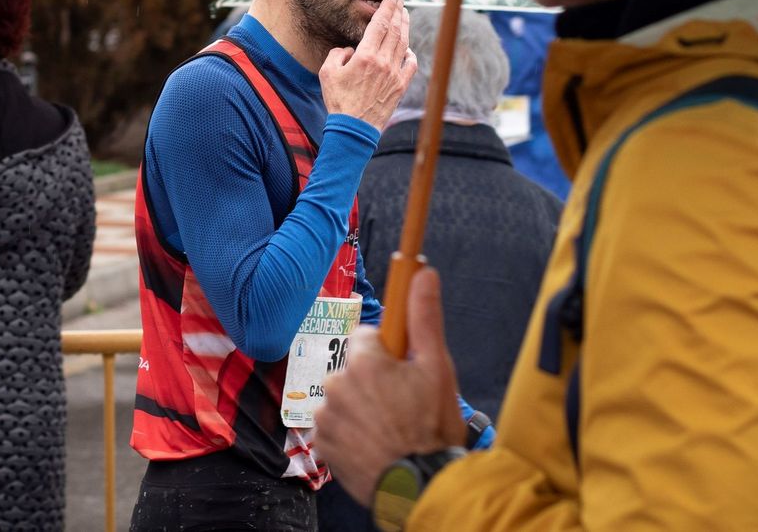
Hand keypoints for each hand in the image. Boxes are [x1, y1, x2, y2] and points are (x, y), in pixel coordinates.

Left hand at [316, 266, 463, 505]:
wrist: (419, 486)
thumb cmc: (431, 428)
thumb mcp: (437, 368)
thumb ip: (424, 317)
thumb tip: (423, 272)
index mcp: (364, 360)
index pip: (368, 339)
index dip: (388, 356)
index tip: (402, 373)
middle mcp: (338, 383)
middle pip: (354, 368)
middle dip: (373, 381)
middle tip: (401, 405)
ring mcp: (326, 415)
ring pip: (343, 397)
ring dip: (360, 408)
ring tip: (388, 428)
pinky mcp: (321, 442)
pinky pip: (332, 425)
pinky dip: (348, 432)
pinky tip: (372, 443)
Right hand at [319, 0, 417, 129]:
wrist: (354, 128)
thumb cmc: (338, 101)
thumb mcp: (327, 73)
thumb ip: (337, 54)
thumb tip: (348, 50)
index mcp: (365, 56)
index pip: (379, 24)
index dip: (387, 7)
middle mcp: (383, 62)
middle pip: (395, 30)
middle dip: (399, 11)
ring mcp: (395, 74)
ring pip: (403, 44)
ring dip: (405, 27)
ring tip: (405, 15)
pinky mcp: (400, 87)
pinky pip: (411, 65)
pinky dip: (411, 54)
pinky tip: (409, 49)